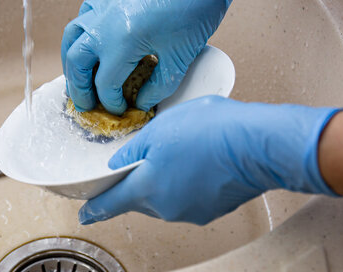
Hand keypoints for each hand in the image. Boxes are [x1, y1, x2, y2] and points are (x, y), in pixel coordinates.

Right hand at [61, 0, 264, 114]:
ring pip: (71, 38)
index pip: (105, 83)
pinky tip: (88, 42)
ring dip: (70, 61)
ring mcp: (103, 8)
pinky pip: (83, 17)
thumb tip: (141, 102)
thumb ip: (157, 87)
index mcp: (121, 43)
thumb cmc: (193, 14)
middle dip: (79, 88)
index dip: (111, 102)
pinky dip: (79, 34)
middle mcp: (104, 25)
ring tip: (76, 77)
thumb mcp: (178, 60)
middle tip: (85, 104)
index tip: (120, 110)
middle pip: (77, 63)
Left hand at [79, 96, 340, 224]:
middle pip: (140, 199)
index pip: (112, 203)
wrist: (257, 143)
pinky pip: (188, 198)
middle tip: (144, 162)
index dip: (96, 208)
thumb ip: (135, 149)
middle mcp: (167, 207)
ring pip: (166, 198)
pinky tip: (198, 161)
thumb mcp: (161, 128)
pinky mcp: (212, 209)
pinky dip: (187, 183)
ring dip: (165, 180)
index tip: (85, 214)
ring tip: (180, 152)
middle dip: (138, 183)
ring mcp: (191, 211)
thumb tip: (122, 163)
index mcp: (148, 187)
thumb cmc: (210, 130)